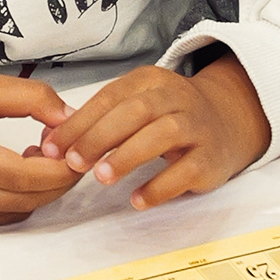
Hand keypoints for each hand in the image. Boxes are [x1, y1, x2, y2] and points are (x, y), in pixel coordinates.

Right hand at [0, 65, 80, 224]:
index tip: (80, 143)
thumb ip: (31, 98)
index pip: (29, 177)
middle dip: (60, 178)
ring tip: (44, 152)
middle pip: (29, 199)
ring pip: (20, 210)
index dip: (63, 165)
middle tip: (73, 147)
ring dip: (42, 188)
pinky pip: (3, 215)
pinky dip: (22, 196)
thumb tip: (71, 118)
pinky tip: (21, 167)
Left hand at [33, 55, 270, 209]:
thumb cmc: (168, 115)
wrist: (228, 120)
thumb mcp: (136, 105)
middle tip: (73, 162)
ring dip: (128, 155)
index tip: (53, 146)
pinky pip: (186, 171)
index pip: (110, 96)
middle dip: (99, 136)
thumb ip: (98, 120)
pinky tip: (137, 199)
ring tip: (101, 178)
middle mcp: (176, 97)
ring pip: (163, 134)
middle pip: (135, 111)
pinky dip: (160, 186)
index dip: (79, 121)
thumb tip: (50, 140)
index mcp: (149, 80)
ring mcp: (197, 127)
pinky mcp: (212, 158)